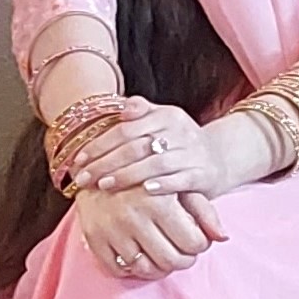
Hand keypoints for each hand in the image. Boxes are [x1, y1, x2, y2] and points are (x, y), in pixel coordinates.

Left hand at [65, 98, 230, 196]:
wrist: (220, 159)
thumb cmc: (179, 143)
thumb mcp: (162, 122)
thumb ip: (140, 112)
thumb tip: (122, 107)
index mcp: (166, 115)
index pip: (126, 128)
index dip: (100, 144)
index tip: (78, 160)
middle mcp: (180, 131)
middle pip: (136, 146)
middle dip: (106, 163)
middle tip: (84, 178)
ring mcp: (193, 153)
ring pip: (155, 163)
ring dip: (127, 175)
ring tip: (105, 186)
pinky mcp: (203, 174)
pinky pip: (180, 179)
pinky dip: (162, 184)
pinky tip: (144, 191)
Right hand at [71, 186, 228, 280]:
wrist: (99, 164)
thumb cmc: (147, 176)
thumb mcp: (178, 185)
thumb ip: (204, 210)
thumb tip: (224, 237)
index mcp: (159, 201)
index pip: (193, 243)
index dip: (200, 245)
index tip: (196, 239)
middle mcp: (134, 216)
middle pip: (171, 260)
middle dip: (183, 260)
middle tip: (182, 251)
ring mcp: (112, 229)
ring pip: (145, 269)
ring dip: (159, 267)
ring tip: (163, 253)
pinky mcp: (94, 238)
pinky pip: (117, 269)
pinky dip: (132, 268)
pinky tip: (140, 255)